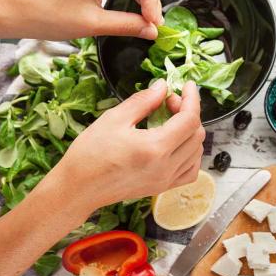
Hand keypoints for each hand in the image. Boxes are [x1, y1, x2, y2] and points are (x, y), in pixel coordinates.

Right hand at [51, 79, 204, 210]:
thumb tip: (162, 87)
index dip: (192, 99)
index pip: (189, 120)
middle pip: (197, 135)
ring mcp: (166, 180)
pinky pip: (190, 170)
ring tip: (170, 121)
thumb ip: (143, 101)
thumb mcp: (114, 119)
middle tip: (168, 103)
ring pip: (197, 152)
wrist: (78, 189)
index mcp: (155, 148)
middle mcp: (166, 167)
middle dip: (188, 113)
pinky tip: (177, 144)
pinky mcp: (162, 187)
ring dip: (190, 132)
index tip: (187, 86)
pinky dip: (191, 154)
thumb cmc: (90, 154)